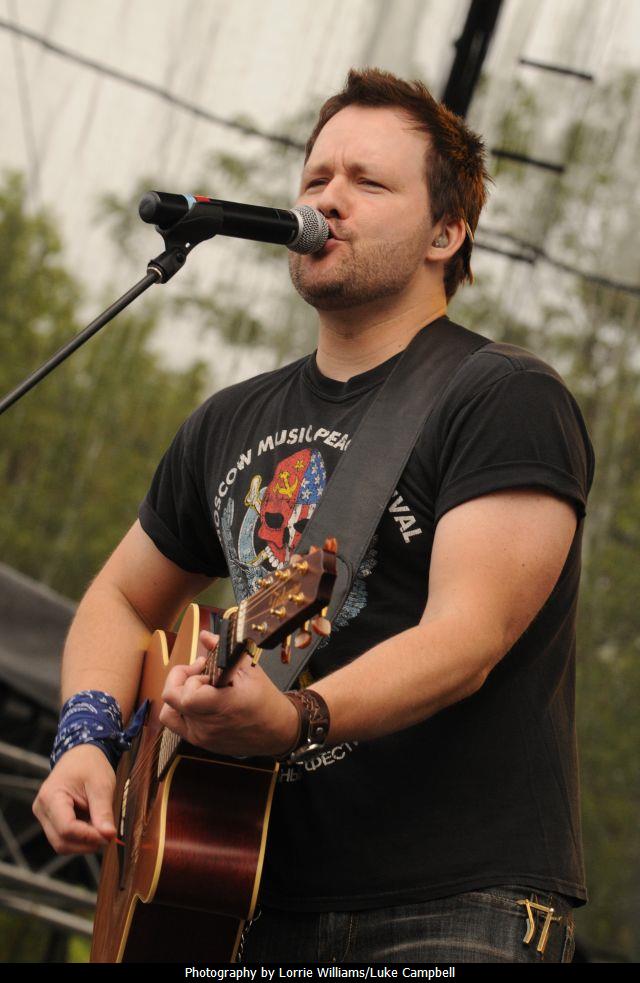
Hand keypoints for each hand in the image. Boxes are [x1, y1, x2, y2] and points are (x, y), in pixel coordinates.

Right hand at [33, 744, 115, 853]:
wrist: (80, 755)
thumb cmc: (90, 765)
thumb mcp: (102, 785)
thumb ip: (103, 812)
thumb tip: (109, 836)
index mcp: (51, 796)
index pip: (66, 828)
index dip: (88, 836)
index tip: (109, 836)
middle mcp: (41, 809)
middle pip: (61, 841)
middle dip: (86, 844)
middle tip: (109, 836)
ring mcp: (44, 816)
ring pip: (62, 844)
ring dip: (84, 842)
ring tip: (101, 827)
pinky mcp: (50, 820)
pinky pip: (64, 838)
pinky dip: (80, 838)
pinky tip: (93, 825)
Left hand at [158, 630, 298, 757]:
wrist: (276, 730)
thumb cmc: (265, 700)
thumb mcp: (249, 669)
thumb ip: (222, 650)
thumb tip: (205, 635)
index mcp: (222, 706)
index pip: (186, 695)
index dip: (189, 676)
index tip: (203, 667)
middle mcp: (208, 725)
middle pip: (172, 700)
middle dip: (181, 680)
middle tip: (199, 673)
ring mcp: (202, 737)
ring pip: (169, 713)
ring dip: (179, 696)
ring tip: (197, 689)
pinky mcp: (200, 743)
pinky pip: (176, 725)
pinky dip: (181, 711)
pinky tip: (197, 702)